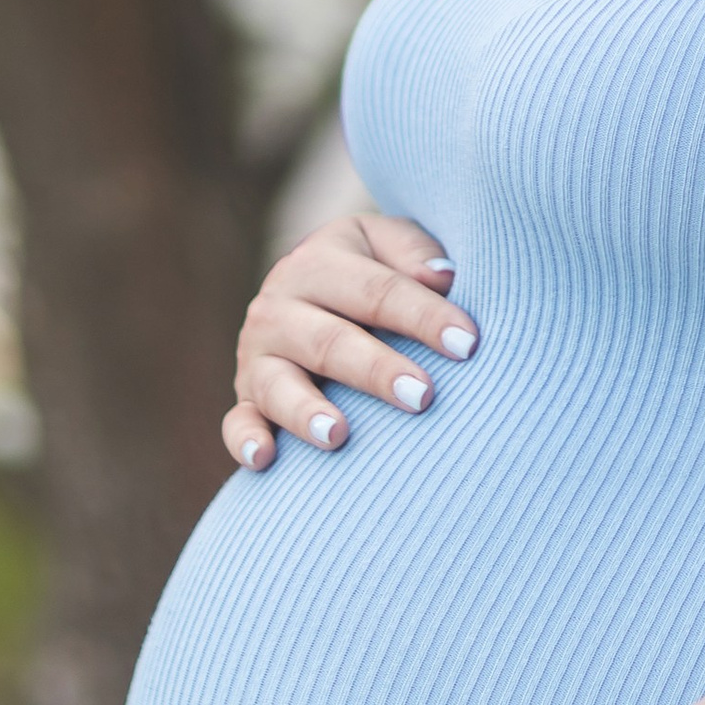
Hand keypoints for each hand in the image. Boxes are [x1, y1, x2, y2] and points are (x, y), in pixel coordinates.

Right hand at [224, 210, 475, 470]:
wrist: (311, 292)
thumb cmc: (370, 273)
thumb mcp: (387, 245)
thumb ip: (413, 252)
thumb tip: (442, 276)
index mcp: (316, 262)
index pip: (375, 290)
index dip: (423, 316)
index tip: (467, 343)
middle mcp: (277, 307)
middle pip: (330, 342)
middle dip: (376, 370)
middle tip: (422, 396)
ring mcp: (256, 356)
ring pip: (278, 385)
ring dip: (306, 411)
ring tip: (339, 434)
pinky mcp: (245, 398)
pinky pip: (237, 422)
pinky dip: (245, 441)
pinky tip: (265, 460)